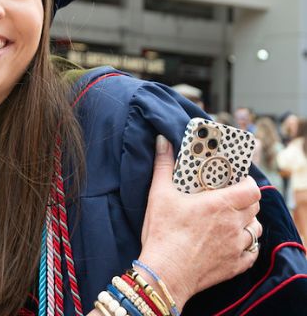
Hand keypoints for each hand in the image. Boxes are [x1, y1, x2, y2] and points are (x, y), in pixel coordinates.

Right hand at [137, 136, 261, 310]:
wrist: (165, 273)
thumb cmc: (163, 232)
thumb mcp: (159, 193)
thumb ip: (163, 165)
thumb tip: (162, 141)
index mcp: (220, 204)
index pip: (251, 190)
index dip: (248, 183)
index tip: (237, 180)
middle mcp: (234, 225)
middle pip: (254, 208)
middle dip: (246, 200)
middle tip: (230, 197)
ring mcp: (236, 247)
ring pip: (255, 230)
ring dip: (248, 223)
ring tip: (232, 219)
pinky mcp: (235, 266)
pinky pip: (252, 253)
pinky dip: (247, 246)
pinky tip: (234, 242)